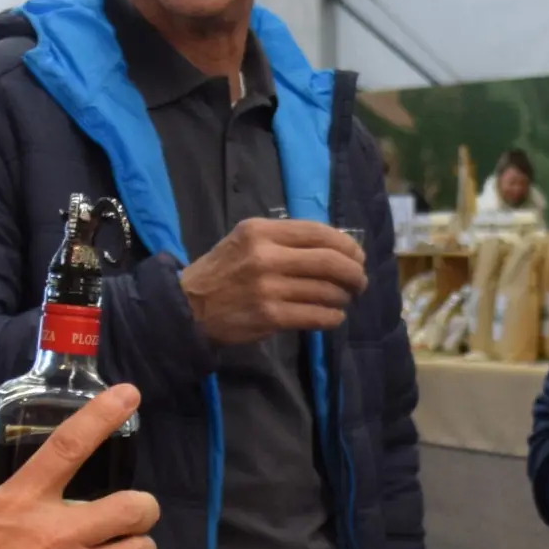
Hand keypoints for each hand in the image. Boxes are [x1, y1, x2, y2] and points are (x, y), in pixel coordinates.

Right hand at [180, 218, 367, 345]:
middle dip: (354, 273)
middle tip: (359, 282)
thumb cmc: (222, 271)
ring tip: (343, 299)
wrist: (189, 307)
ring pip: (326, 290)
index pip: (319, 233)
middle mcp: (266, 256)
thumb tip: (335, 247)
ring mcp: (268, 288)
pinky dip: (332, 317)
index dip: (347, 246)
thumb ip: (284, 239)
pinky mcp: (270, 316)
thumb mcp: (246, 240)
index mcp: (262, 231)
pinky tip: (333, 316)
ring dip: (343, 297)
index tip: (357, 256)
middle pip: (330, 261)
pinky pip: (316, 316)